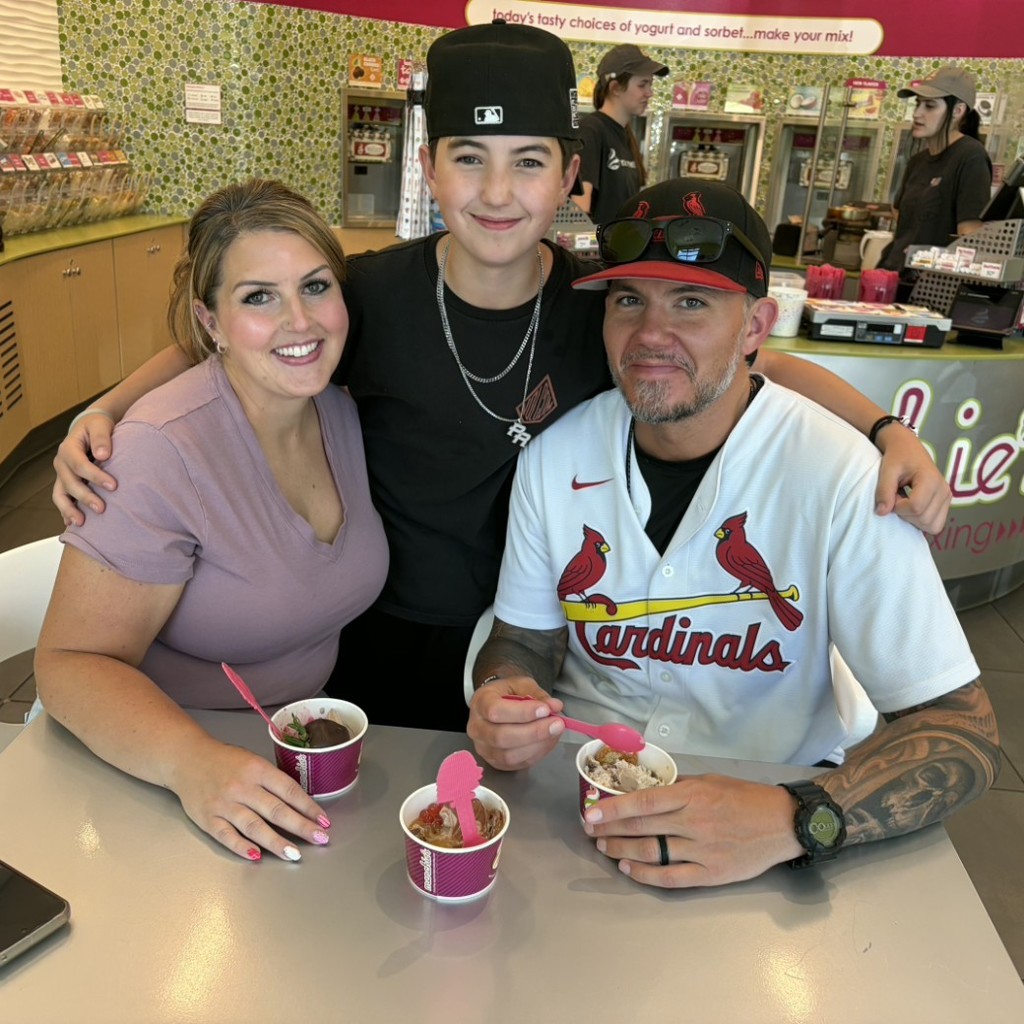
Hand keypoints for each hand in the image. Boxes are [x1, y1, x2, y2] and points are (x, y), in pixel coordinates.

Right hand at [52, 412, 117, 526]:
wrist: (90, 427)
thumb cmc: (97, 426)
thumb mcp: (100, 425)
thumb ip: (102, 438)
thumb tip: (104, 455)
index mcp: (69, 448)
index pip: (79, 464)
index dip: (95, 476)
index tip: (114, 485)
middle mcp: (62, 463)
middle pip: (70, 483)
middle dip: (85, 497)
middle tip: (102, 509)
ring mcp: (62, 474)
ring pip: (60, 494)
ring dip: (69, 510)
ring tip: (81, 523)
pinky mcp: (66, 483)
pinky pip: (62, 499)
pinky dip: (66, 511)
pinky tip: (72, 524)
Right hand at [170, 738, 330, 861]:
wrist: (187, 759)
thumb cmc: (225, 761)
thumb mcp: (253, 761)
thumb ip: (272, 781)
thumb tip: (299, 804)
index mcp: (257, 770)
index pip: (289, 790)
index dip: (308, 807)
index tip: (324, 820)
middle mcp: (242, 787)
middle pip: (276, 810)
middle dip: (301, 826)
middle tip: (320, 838)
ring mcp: (224, 805)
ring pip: (254, 827)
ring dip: (277, 842)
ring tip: (295, 854)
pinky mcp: (208, 819)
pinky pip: (227, 836)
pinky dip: (242, 847)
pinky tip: (257, 857)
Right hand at [467, 676, 564, 770]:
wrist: (497, 704)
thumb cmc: (507, 694)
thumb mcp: (521, 684)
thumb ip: (538, 695)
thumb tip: (554, 706)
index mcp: (480, 702)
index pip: (496, 711)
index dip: (522, 713)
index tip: (545, 709)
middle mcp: (477, 728)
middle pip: (501, 737)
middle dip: (534, 732)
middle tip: (557, 724)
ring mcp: (484, 748)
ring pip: (509, 755)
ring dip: (537, 745)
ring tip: (554, 732)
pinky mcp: (495, 762)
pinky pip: (517, 764)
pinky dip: (536, 754)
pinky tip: (548, 741)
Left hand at [582, 775, 801, 887]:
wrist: (783, 823)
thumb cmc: (745, 797)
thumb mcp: (711, 781)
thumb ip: (680, 788)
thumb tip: (648, 792)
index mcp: (693, 794)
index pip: (644, 802)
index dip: (614, 808)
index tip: (591, 812)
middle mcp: (694, 822)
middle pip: (642, 827)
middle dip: (610, 829)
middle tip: (590, 830)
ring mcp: (702, 850)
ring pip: (651, 852)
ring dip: (622, 849)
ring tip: (603, 846)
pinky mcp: (711, 873)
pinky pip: (670, 877)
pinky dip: (645, 874)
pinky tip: (627, 867)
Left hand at [873, 424, 950, 533]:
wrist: (907, 447)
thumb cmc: (897, 457)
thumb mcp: (887, 470)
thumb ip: (883, 490)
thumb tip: (881, 513)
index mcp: (931, 480)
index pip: (916, 508)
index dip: (898, 507)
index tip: (892, 495)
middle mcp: (944, 490)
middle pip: (924, 519)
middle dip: (905, 514)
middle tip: (897, 497)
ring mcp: (947, 498)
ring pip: (932, 526)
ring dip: (913, 519)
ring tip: (905, 501)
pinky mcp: (945, 503)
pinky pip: (935, 523)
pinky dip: (920, 520)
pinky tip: (911, 506)